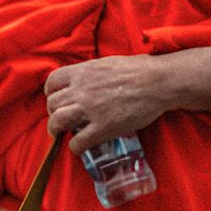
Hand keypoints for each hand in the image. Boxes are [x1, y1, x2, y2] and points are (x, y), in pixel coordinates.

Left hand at [44, 55, 181, 154]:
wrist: (158, 82)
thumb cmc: (139, 70)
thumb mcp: (107, 63)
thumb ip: (91, 73)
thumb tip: (84, 80)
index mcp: (83, 72)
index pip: (52, 82)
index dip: (51, 93)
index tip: (57, 99)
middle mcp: (81, 90)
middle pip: (52, 104)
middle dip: (53, 113)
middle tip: (62, 119)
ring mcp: (90, 109)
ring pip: (57, 122)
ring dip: (56, 130)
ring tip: (62, 133)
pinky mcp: (102, 128)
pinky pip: (77, 142)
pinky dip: (75, 147)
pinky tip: (80, 146)